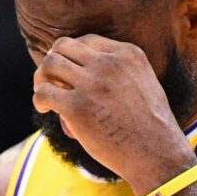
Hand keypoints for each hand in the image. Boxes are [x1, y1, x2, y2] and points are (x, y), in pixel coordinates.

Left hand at [32, 35, 196, 193]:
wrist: (157, 154)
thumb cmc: (150, 126)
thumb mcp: (144, 83)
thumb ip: (120, 70)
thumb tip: (83, 68)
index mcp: (128, 54)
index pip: (85, 41)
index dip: (72, 56)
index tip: (71, 73)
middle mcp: (109, 63)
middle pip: (62, 46)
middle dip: (53, 62)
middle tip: (53, 82)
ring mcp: (92, 84)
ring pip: (49, 64)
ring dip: (41, 78)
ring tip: (47, 95)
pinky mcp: (78, 107)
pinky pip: (44, 92)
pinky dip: (39, 99)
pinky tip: (46, 109)